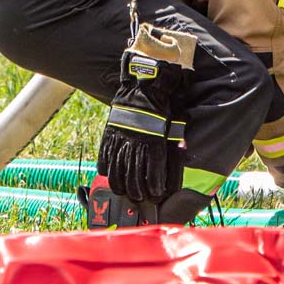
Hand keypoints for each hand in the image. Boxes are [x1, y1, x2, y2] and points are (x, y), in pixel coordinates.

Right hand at [99, 39, 190, 202]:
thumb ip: (171, 144)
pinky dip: (105, 164)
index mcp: (154, 142)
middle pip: (133, 174)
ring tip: (121, 192)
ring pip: (117, 166)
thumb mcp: (172, 125)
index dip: (153, 186)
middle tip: (138, 199)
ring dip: (120, 182)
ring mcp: (122, 137)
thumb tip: (178, 158)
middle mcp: (136, 142)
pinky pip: (105, 151)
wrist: (145, 84)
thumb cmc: (163, 105)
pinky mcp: (111, 131)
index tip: (155, 195)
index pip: (152, 171)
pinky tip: (105, 174)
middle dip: (136, 190)